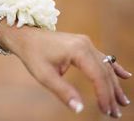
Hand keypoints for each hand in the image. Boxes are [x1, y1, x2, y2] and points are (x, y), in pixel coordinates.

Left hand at [0, 21, 131, 117]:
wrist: (26, 37)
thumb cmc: (33, 55)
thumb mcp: (45, 76)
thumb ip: (63, 92)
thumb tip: (79, 109)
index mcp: (78, 50)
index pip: (98, 76)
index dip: (104, 95)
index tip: (106, 112)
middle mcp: (85, 44)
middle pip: (104, 71)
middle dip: (111, 92)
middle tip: (116, 113)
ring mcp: (85, 42)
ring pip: (105, 65)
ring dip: (113, 83)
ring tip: (122, 101)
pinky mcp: (82, 44)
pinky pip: (101, 57)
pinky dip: (112, 67)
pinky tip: (124, 74)